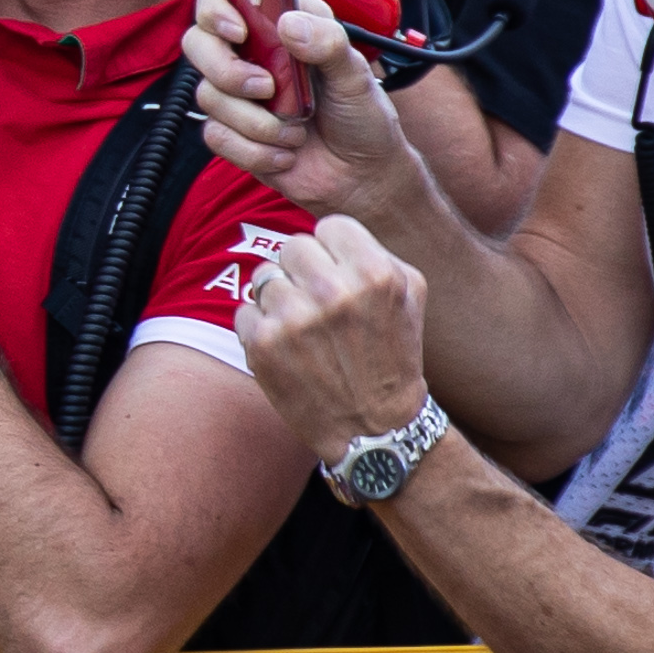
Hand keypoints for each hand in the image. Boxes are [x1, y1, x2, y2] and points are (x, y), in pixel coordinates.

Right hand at [185, 0, 419, 226]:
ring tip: (294, 130)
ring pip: (208, 96)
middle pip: (198, 42)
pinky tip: (284, 152)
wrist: (361, 176)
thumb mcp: (356, 73)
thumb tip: (288, 24)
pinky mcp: (232, 132)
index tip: (239, 31)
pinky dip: (253, 149)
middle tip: (265, 88)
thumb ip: (327, 42)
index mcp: (280, 23)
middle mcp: (252, 54)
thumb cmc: (361, 117)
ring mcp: (238, 94)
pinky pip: (216, 136)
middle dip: (226, 70)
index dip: (216, 5)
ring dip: (254, 121)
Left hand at [235, 213, 435, 465]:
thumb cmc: (393, 354)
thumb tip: (327, 231)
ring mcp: (294, 319)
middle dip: (301, 270)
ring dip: (277, 298)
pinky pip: (244, 311)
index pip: (330, 226)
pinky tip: (285, 348)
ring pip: (264, 277)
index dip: (331, 249)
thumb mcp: (409, 293)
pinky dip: (259, 327)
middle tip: (315, 300)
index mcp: (375, 273)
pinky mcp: (264, 346)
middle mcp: (334, 292)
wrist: (374, 426)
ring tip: (301, 325)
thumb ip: (373, 251)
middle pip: (292, 246)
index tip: (336, 273)